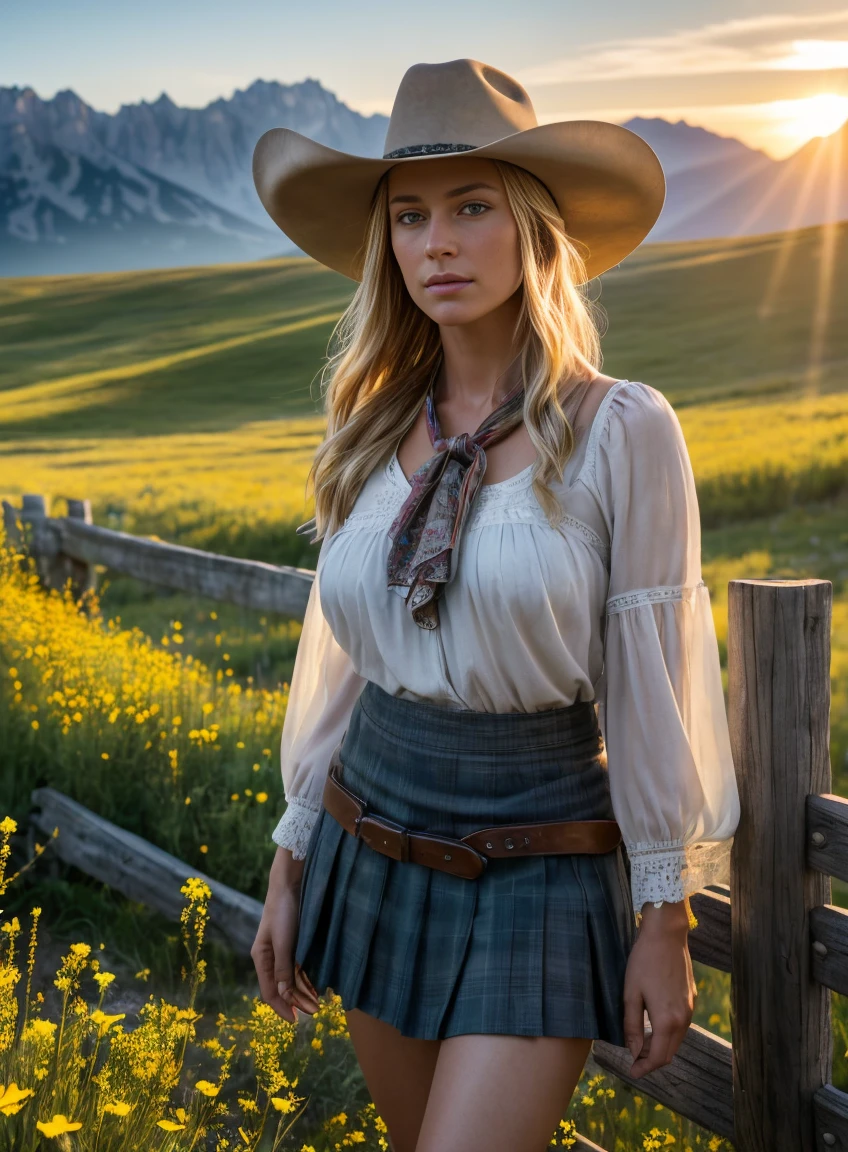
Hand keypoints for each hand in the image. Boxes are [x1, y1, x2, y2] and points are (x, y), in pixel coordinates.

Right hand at [251, 851, 320, 1022]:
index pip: (269, 992)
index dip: (281, 1008)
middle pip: (282, 987)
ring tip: (317, 1002)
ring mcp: (282, 950)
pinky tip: (315, 985)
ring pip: (291, 978)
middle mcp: (270, 957)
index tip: (295, 1021)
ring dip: (302, 991)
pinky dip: (306, 978)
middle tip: (315, 1011)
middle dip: (296, 1001)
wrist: (290, 883)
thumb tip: (284, 996)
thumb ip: (283, 968)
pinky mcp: (293, 943)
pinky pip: (298, 966)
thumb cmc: (283, 911)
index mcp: (261, 958)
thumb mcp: (282, 941)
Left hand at [622, 904, 696, 1077]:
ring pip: (677, 1040)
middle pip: (670, 1052)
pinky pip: (681, 1026)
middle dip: (652, 1061)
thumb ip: (632, 1025)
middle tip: (634, 1061)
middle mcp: (683, 1019)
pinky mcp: (692, 999)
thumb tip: (633, 1050)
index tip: (632, 1072)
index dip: (644, 1068)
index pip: (658, 1057)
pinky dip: (669, 1034)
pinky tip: (654, 1026)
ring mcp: (690, 1009)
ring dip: (661, 1047)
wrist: (666, 935)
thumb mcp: (631, 993)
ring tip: (641, 1044)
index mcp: (667, 1020)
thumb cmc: (644, 961)